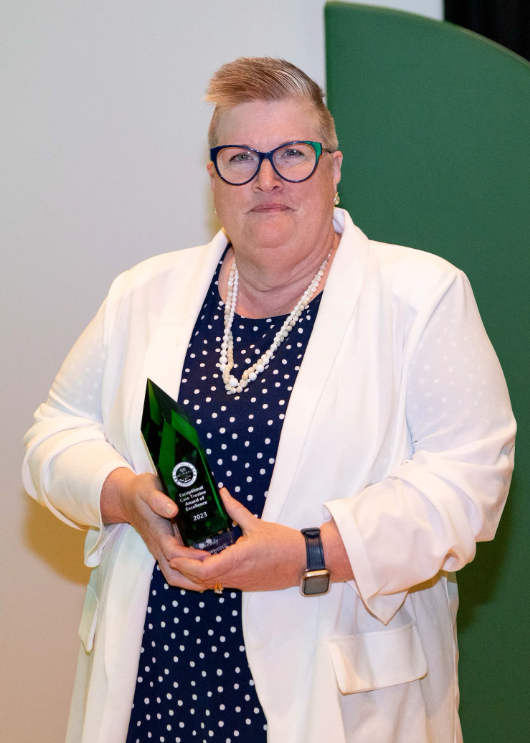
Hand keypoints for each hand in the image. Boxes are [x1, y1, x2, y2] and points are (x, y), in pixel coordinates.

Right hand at [101, 468, 206, 589]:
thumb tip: (173, 510)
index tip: (207, 555)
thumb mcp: (147, 490)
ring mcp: (161, 548)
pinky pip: (175, 566)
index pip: (172, 552)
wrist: (127, 498)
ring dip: (191, 580)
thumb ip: (158, 500)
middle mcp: (159, 545)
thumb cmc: (139, 492)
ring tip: (213, 577)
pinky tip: (206, 567)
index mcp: (157, 532)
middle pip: (173, 572)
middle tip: (215, 573)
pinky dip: (189, 572)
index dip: (189, 557)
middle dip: (193, 578)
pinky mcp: (165, 546)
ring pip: (173, 573)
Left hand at [169, 488, 306, 591]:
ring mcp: (239, 582)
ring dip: (193, 574)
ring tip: (182, 559)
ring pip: (209, 584)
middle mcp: (235, 575)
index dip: (186, 564)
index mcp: (238, 560)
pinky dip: (206, 576)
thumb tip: (221, 493)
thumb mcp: (257, 524)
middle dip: (183, 569)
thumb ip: (235, 510)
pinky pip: (219, 583)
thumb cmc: (283, 544)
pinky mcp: (244, 585)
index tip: (173, 554)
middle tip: (171, 554)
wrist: (303, 562)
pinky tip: (202, 564)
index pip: (204, 569)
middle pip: (201, 580)